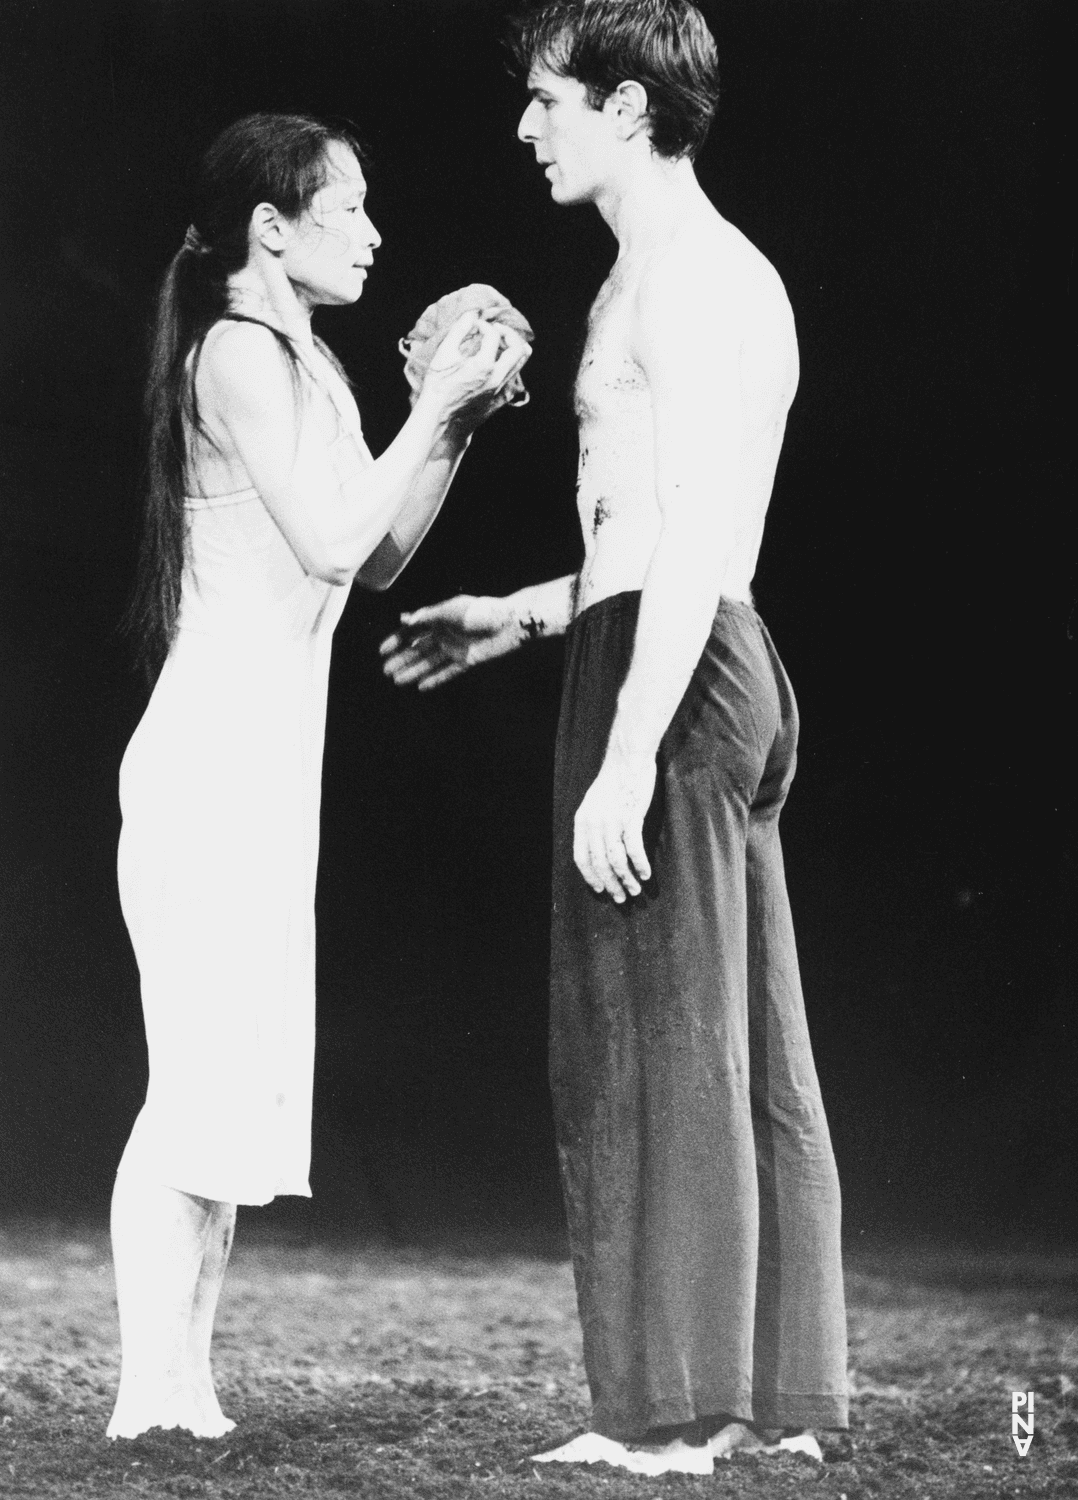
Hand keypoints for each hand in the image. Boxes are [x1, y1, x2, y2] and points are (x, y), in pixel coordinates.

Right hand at [380, 594, 520, 690]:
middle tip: (386, 671)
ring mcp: (455, 648)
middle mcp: (444, 633)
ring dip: (413, 671)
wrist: (509, 622)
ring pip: (430, 662)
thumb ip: (428, 616)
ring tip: (397, 681)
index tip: (382, 651)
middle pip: (418, 649)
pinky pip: (447, 672)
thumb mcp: (451, 610)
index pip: (412, 630)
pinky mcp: (467, 659)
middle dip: (401, 659)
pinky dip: (435, 679)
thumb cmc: (481, 611)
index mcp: (438, 618)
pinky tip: (421, 687)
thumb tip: (403, 619)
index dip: (397, 640)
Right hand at [416, 313, 530, 425]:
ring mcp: (500, 390)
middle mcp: (497, 379)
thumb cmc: (438, 386)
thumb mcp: (444, 354)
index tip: (474, 325)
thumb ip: (459, 330)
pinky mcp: (500, 399)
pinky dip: (508, 364)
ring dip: (513, 348)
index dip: (483, 325)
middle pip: (519, 348)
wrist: (440, 418)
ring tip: (500, 342)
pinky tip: (495, 361)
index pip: (494, 335)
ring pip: (520, 364)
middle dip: (509, 333)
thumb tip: (472, 314)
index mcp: (483, 366)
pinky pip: (513, 376)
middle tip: (496, 330)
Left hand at [573, 751, 655, 901]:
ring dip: (626, 879)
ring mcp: (611, 820)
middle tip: (622, 898)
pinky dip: (639, 864)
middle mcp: (594, 823)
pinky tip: (646, 874)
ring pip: (616, 860)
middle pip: (599, 863)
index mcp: (582, 821)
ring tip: (636, 890)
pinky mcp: (630, 817)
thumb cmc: (615, 780)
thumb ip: (594, 824)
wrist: (628, 758)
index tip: (601, 889)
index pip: (581, 858)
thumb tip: (599, 848)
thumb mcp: (595, 803)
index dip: (591, 876)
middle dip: (611, 884)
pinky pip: (633, 848)